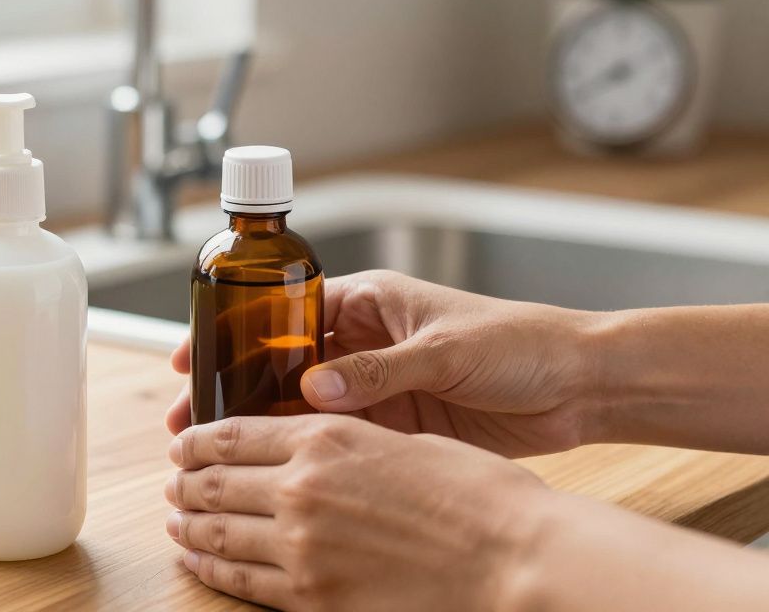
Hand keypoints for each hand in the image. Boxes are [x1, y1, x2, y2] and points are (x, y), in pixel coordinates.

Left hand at [165, 414, 547, 610]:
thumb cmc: (477, 495)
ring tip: (176, 520)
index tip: (183, 445)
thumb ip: (345, 441)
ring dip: (188, 524)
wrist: (515, 559)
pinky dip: (210, 566)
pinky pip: (241, 579)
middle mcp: (301, 485)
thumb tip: (311, 449)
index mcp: (324, 435)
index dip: (197, 440)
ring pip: (218, 530)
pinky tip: (199, 559)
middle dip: (186, 483)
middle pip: (215, 481)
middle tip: (174, 485)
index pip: (232, 433)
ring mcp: (301, 544)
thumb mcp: (403, 440)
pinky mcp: (311, 596)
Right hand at [169, 270, 600, 456]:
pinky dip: (305, 451)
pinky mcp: (393, 424)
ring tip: (218, 452)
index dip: (235, 333)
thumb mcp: (444, 348)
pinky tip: (273, 470)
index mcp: (369, 301)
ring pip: (302, 405)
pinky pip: (337, 436)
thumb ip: (379, 370)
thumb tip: (316, 387)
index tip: (195, 354)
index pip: (283, 312)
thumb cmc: (521, 342)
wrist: (579, 386)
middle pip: (281, 362)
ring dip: (264, 424)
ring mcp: (374, 385)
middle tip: (192, 418)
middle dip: (237, 387)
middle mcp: (362, 341)